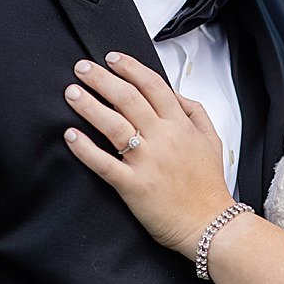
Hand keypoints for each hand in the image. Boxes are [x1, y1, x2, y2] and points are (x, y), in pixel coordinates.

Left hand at [63, 51, 234, 255]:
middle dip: (102, 79)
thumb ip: (195, 112)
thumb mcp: (212, 141)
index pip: (153, 85)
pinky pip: (105, 164)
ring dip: (89, 106)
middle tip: (81, 68)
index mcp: (180, 126)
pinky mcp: (134, 186)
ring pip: (114, 125)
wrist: (212, 226)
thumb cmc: (209, 187)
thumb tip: (175, 93)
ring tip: (72, 92)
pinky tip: (71, 135)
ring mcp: (148, 162)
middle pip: (129, 98)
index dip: (130, 68)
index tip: (111, 58)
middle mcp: (163, 139)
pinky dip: (85, 149)